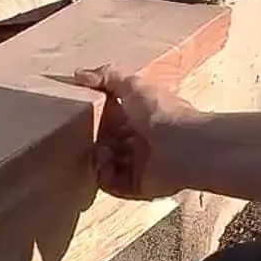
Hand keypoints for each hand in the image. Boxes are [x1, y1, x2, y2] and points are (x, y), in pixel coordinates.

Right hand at [70, 66, 203, 200]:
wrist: (182, 146)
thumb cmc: (160, 112)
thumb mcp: (133, 85)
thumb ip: (107, 77)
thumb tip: (78, 74)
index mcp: (144, 117)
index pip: (116, 120)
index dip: (99, 118)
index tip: (86, 114)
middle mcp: (143, 142)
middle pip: (110, 144)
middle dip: (96, 140)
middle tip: (87, 136)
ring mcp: (141, 166)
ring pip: (109, 165)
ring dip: (98, 159)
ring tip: (100, 151)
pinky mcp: (139, 186)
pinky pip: (114, 185)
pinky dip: (105, 176)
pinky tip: (105, 165)